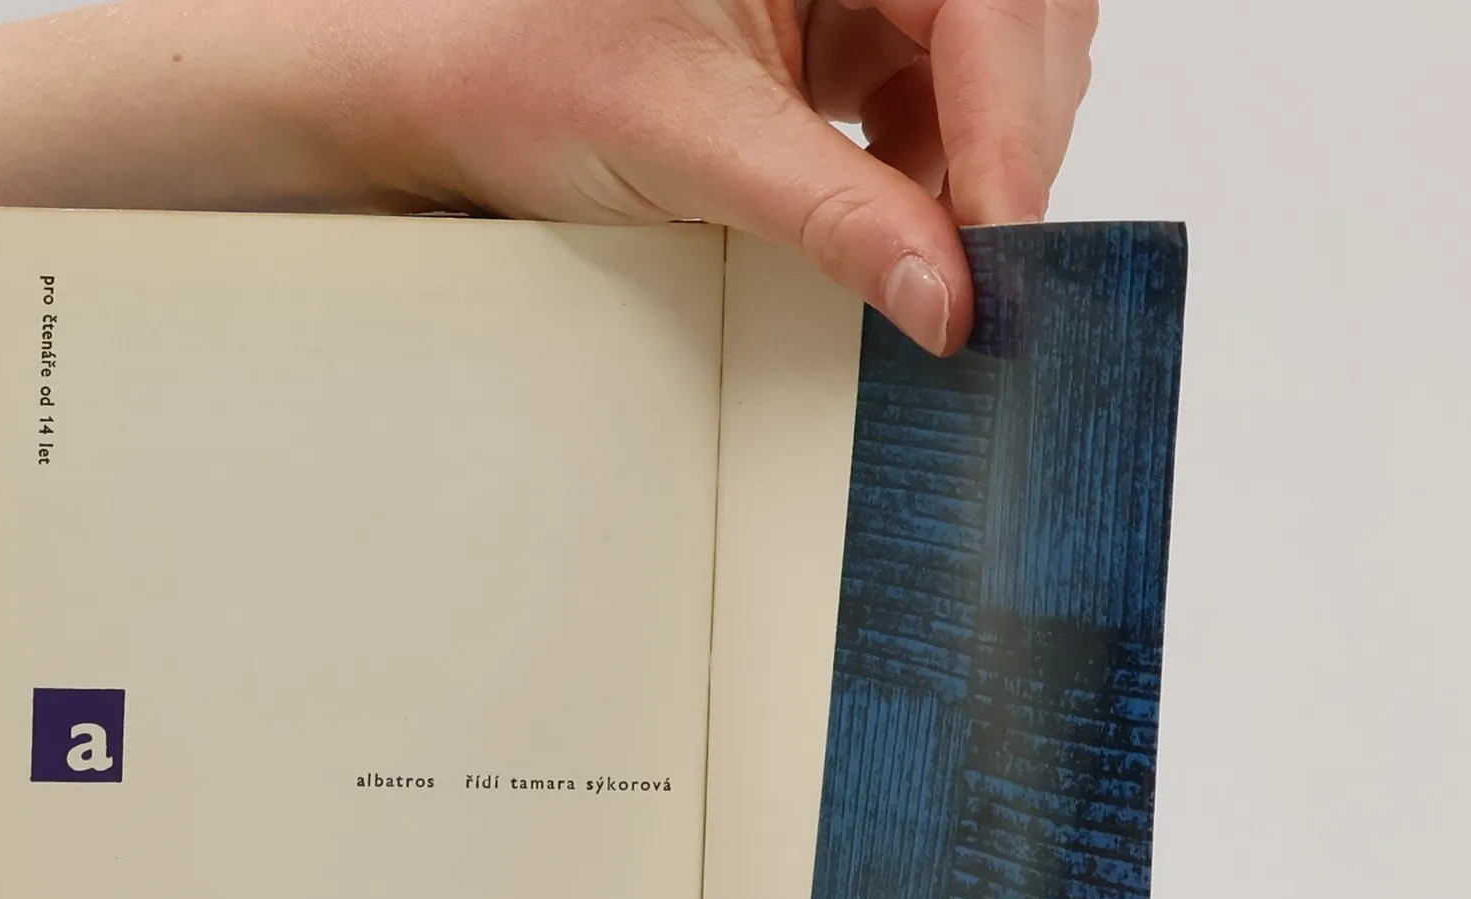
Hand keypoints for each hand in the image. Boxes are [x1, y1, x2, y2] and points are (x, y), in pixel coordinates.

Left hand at [342, 0, 1098, 349]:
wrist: (456, 97)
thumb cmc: (532, 72)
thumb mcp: (692, 146)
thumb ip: (830, 217)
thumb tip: (941, 296)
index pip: (983, 1)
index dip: (1010, 122)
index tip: (1007, 238)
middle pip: (1013, 26)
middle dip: (1007, 146)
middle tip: (988, 268)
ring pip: (989, 66)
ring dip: (977, 164)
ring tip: (929, 251)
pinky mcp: (844, 43)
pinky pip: (938, 102)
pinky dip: (936, 176)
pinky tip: (898, 229)